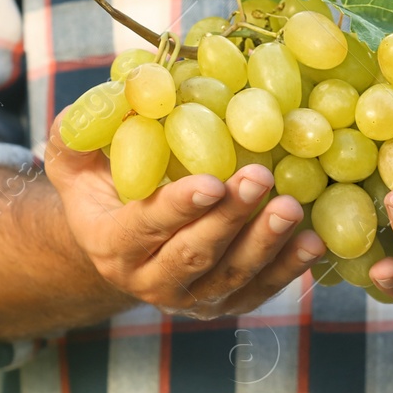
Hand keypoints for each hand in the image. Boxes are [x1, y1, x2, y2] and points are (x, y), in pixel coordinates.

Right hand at [44, 113, 324, 318]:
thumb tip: (124, 90)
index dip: (179, 208)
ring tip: (291, 208)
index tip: (212, 181)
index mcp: (111, 244)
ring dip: (265, 244)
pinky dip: (289, 268)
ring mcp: (191, 298)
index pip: (145, 228)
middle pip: (194, 254)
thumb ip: (85, 129)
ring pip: (231, 276)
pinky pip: (260, 289)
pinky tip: (314, 242)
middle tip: (260, 179)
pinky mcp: (227, 303)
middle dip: (229, 219)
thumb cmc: (104, 187)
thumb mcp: (78, 159)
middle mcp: (149, 280)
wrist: (122, 245)